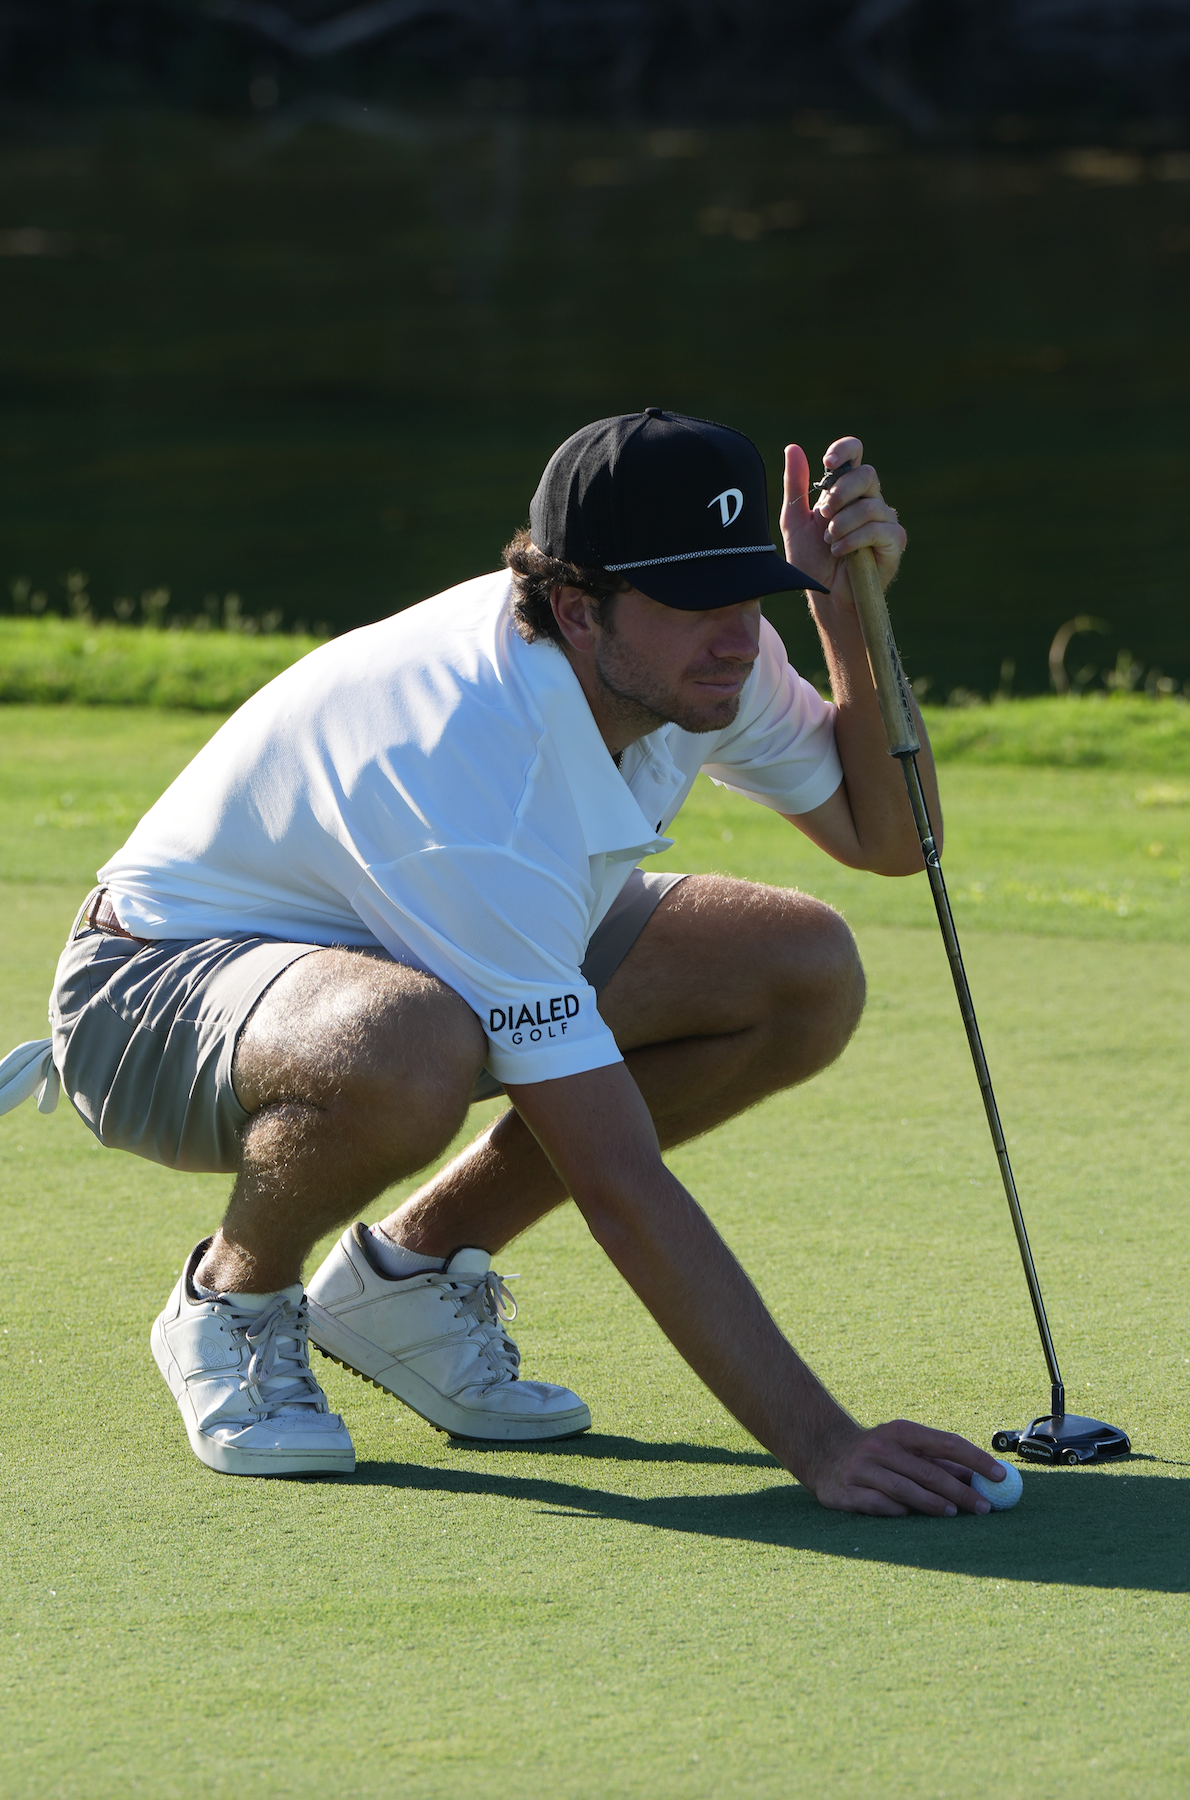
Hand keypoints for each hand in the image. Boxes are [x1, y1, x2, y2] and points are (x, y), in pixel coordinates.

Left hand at [779, 436, 906, 604]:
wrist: (824, 596)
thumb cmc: (812, 560)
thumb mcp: (795, 521)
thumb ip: (796, 485)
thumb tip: (793, 447)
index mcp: (846, 490)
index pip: (855, 454)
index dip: (845, 450)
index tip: (827, 462)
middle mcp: (869, 499)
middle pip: (866, 474)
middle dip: (840, 494)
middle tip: (824, 517)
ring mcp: (884, 519)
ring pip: (869, 506)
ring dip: (842, 525)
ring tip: (830, 543)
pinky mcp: (894, 540)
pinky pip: (877, 529)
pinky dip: (853, 540)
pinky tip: (840, 552)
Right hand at [804, 1416, 1003, 1516]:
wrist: (823, 1451)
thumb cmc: (878, 1452)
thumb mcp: (906, 1447)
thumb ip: (938, 1460)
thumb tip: (980, 1476)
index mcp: (901, 1431)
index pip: (946, 1443)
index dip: (976, 1459)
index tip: (999, 1475)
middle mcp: (881, 1447)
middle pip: (929, 1472)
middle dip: (961, 1492)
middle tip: (985, 1508)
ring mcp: (862, 1470)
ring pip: (906, 1491)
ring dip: (934, 1505)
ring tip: (954, 1514)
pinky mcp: (846, 1492)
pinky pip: (879, 1506)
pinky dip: (898, 1512)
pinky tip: (910, 1516)